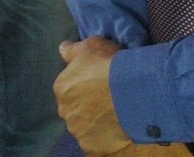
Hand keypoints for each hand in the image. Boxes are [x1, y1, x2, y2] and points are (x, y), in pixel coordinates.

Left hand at [56, 37, 134, 156]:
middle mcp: (65, 111)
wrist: (132, 90)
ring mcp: (78, 131)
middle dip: (87, 104)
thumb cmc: (109, 64)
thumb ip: (73, 50)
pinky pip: (95, 143)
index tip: (99, 82)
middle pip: (75, 108)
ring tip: (115, 113)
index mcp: (61, 88)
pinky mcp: (91, 147)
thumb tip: (63, 49)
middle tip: (107, 98)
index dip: (85, 84)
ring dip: (95, 121)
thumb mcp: (91, 46)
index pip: (69, 87)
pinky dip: (103, 138)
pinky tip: (115, 129)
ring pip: (84, 126)